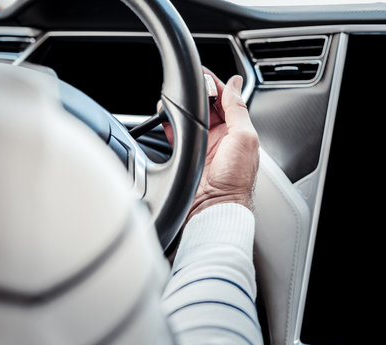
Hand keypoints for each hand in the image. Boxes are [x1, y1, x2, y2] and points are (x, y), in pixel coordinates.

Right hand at [162, 68, 259, 220]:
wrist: (216, 205)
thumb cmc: (235, 180)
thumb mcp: (244, 137)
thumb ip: (238, 109)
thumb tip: (235, 83)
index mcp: (239, 130)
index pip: (227, 99)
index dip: (216, 85)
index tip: (203, 75)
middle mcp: (222, 137)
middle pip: (208, 106)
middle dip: (198, 94)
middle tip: (187, 85)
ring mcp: (205, 146)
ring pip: (193, 119)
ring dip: (184, 109)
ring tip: (174, 100)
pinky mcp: (190, 156)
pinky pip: (178, 135)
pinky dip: (171, 125)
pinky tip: (166, 118)